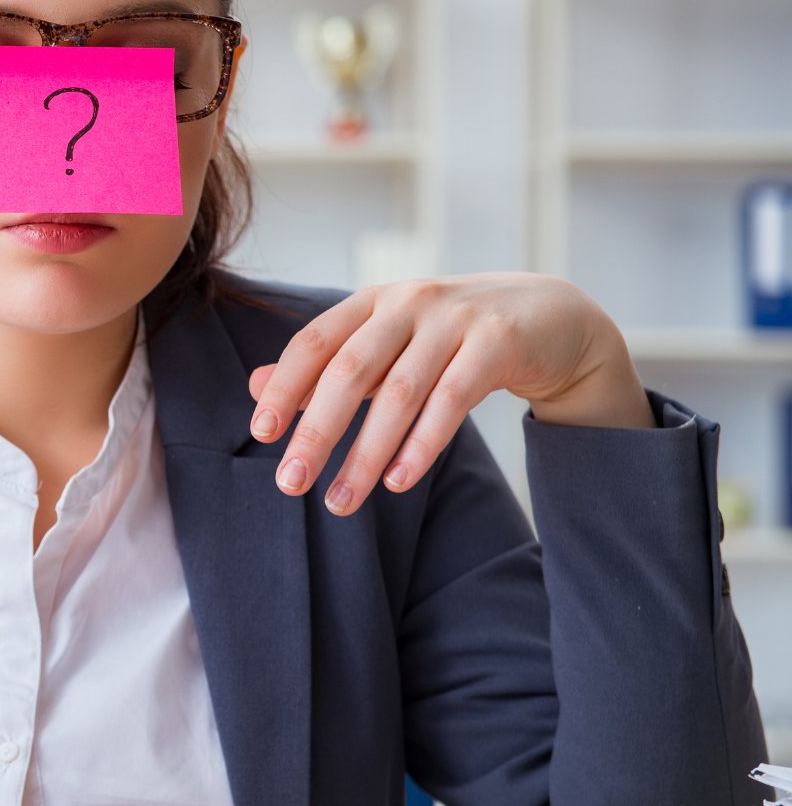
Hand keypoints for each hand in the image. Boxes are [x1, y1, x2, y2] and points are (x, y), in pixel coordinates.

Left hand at [245, 272, 652, 516]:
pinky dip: (422, 445)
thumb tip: (255, 388)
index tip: (263, 433)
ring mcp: (455, 319)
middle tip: (289, 484)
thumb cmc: (450, 338)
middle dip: (316, 432)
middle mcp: (407, 303)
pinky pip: (452, 400)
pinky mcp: (498, 343)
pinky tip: (398, 481)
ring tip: (341, 503)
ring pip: (400, 394)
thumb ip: (325, 367)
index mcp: (371, 302)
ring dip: (366, 454)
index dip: (285, 386)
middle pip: (350, 372)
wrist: (550, 317)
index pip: (314, 342)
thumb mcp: (386, 345)